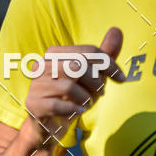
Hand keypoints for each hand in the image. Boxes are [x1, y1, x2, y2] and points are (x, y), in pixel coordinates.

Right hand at [23, 27, 124, 146]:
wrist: (48, 126)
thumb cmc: (72, 97)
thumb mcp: (91, 76)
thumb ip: (103, 55)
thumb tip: (117, 30)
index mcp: (55, 53)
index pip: (88, 51)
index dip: (109, 65)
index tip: (121, 79)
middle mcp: (42, 65)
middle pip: (80, 66)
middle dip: (97, 82)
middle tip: (100, 94)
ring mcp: (35, 84)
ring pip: (69, 86)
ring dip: (86, 97)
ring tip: (87, 103)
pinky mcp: (33, 104)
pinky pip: (58, 105)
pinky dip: (74, 109)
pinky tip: (78, 111)